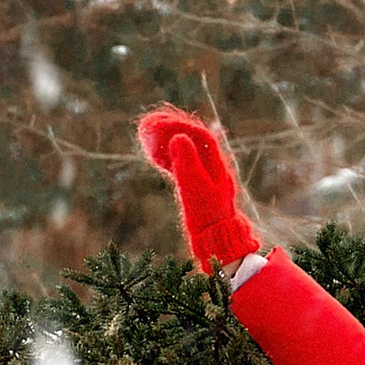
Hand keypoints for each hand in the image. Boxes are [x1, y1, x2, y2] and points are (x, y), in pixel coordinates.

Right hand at [137, 106, 262, 275]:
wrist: (217, 242)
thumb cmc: (207, 216)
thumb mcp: (195, 188)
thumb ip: (187, 162)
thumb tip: (178, 137)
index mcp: (216, 165)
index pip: (200, 136)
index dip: (179, 125)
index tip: (159, 122)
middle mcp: (214, 169)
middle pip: (193, 141)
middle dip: (172, 130)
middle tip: (150, 123)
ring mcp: (207, 179)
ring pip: (186, 153)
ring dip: (168, 143)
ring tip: (148, 136)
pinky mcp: (199, 190)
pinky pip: (184, 167)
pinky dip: (170, 159)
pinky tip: (155, 158)